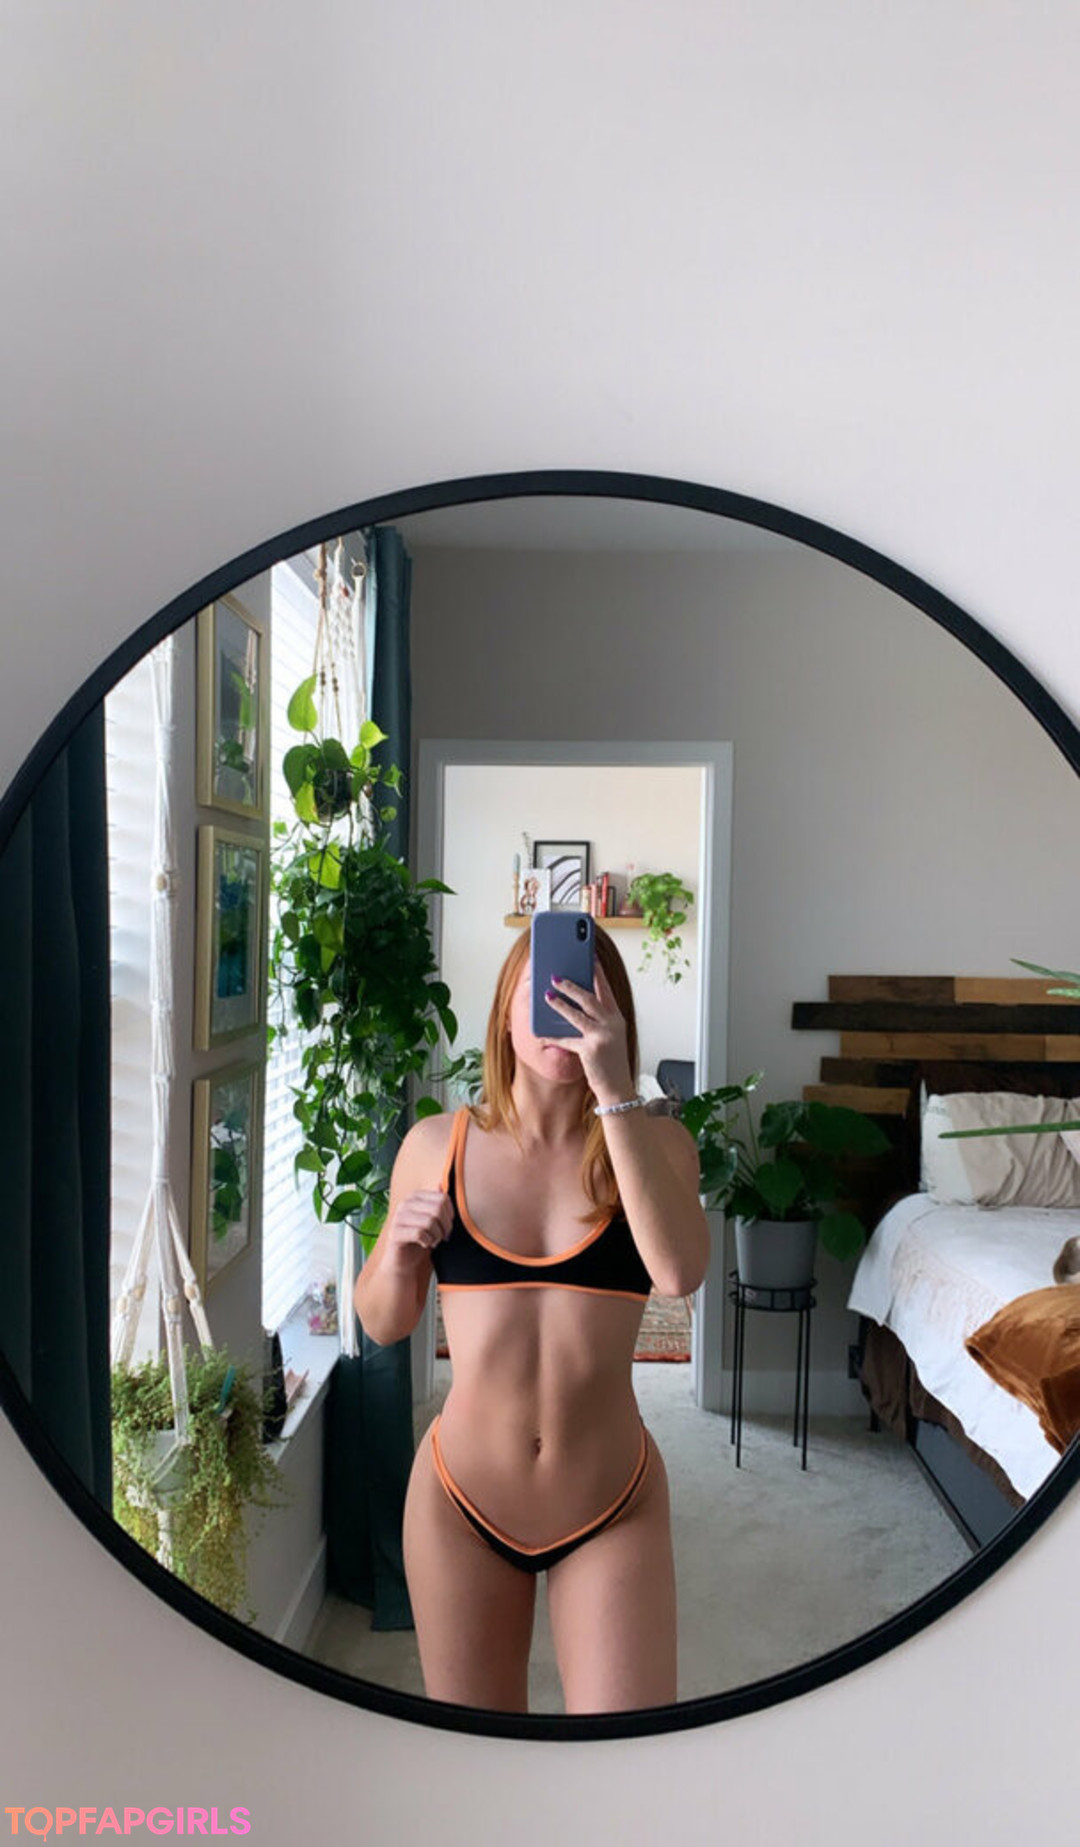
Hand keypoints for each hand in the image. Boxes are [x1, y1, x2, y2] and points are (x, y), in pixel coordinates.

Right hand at [382, 1189, 452, 1269]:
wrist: (404, 1261)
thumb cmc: (421, 1239)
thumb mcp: (433, 1219)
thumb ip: (437, 1202)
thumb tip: (441, 1183)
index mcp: (415, 1196)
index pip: (443, 1198)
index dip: (450, 1215)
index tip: (447, 1226)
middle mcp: (405, 1203)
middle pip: (437, 1209)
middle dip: (445, 1227)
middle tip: (443, 1237)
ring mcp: (398, 1217)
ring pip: (429, 1222)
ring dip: (436, 1236)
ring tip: (433, 1241)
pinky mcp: (394, 1233)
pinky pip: (419, 1234)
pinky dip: (427, 1242)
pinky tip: (425, 1244)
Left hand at [543, 961, 635, 1104]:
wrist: (618, 1087)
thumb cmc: (610, 1061)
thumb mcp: (609, 1035)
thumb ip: (596, 1018)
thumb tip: (574, 1001)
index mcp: (616, 1017)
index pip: (605, 989)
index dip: (597, 972)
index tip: (589, 957)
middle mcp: (612, 1024)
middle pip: (589, 998)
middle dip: (571, 985)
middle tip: (555, 975)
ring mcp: (602, 1036)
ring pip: (577, 1014)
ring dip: (560, 1003)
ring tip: (546, 994)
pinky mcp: (590, 1050)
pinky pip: (567, 1039)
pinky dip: (554, 1036)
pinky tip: (543, 1033)